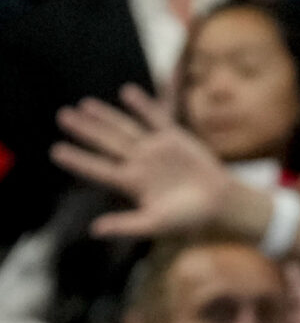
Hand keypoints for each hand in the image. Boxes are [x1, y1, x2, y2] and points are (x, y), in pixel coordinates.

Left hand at [53, 86, 256, 239]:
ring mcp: (156, 149)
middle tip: (63, 116)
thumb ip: (126, 225)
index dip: (78, 160)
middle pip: (107, 143)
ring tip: (85, 105)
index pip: (99, 169)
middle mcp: (139, 163)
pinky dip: (143, 106)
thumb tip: (94, 230)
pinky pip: (156, 118)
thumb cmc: (188, 218)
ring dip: (106, 116)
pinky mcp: (175, 139)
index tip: (56, 151)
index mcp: (131, 183)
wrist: (220, 203)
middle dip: (86, 130)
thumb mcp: (156, 224)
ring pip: (125, 129)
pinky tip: (127, 92)